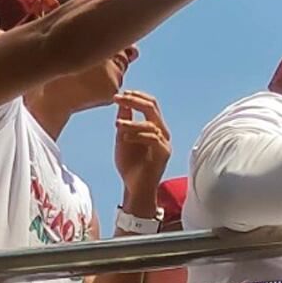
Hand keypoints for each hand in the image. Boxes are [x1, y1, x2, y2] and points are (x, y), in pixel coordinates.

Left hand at [113, 91, 171, 210]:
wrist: (134, 188)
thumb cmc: (129, 165)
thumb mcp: (122, 138)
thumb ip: (125, 121)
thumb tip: (122, 101)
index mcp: (154, 126)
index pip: (150, 104)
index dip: (136, 96)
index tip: (119, 94)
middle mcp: (162, 132)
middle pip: (152, 108)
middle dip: (134, 101)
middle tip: (118, 98)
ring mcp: (164, 143)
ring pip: (150, 124)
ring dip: (132, 123)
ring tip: (117, 125)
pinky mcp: (163, 153)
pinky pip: (152, 139)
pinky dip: (137, 136)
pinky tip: (124, 138)